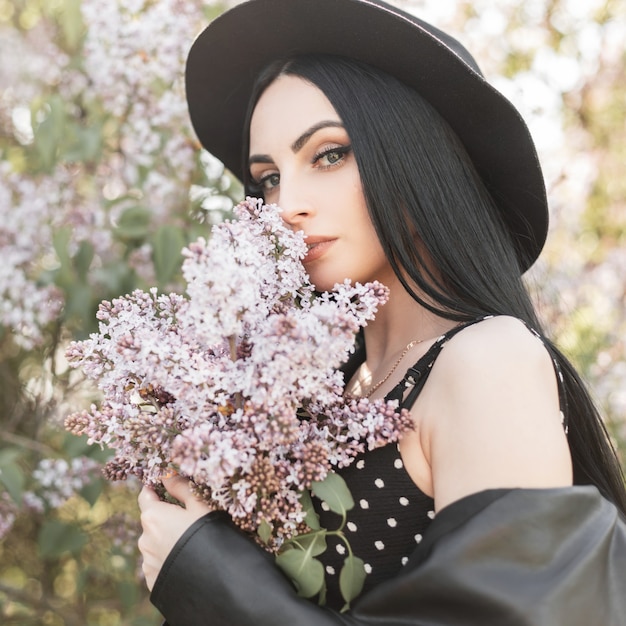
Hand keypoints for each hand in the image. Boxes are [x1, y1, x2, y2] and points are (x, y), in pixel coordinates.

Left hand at [137, 475, 211, 589]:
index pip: (145, 495)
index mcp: (153, 516)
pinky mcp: (153, 580)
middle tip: (188, 519)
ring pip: (154, 543)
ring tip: (189, 543)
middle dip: (165, 517)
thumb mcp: (199, 504)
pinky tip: (185, 559)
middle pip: (152, 520)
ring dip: (166, 539)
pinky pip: (158, 563)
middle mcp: (144, 539)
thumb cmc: (207, 533)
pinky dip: (168, 558)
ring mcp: (147, 562)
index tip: (165, 487)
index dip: (155, 489)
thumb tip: (166, 473)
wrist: (212, 575)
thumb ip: (180, 487)